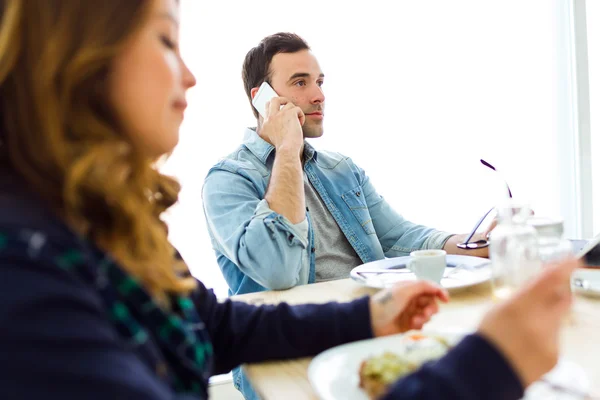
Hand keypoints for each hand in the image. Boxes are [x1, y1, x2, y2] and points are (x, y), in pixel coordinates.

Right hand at [259, 97, 304, 155]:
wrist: (287, 150)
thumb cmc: (282, 147)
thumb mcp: (271, 138)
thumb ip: (271, 129)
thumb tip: (278, 122)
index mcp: (265, 123)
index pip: (267, 107)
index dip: (273, 105)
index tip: (280, 109)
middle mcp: (271, 117)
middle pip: (274, 99)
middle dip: (283, 100)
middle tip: (289, 106)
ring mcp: (279, 114)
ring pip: (289, 104)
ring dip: (295, 112)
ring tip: (297, 122)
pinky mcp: (290, 114)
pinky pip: (297, 109)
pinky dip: (301, 116)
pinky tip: (300, 124)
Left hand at [369, 281, 448, 336]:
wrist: (372, 322)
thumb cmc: (386, 303)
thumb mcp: (404, 290)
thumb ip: (422, 286)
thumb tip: (438, 286)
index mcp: (410, 288)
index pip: (429, 288)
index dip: (439, 292)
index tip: (446, 299)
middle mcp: (411, 299)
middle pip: (431, 302)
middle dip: (431, 308)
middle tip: (425, 312)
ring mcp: (410, 312)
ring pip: (428, 314)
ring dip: (424, 317)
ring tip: (415, 320)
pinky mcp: (409, 325)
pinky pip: (422, 324)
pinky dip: (419, 325)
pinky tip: (411, 325)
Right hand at [477, 258, 580, 386]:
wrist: (487, 371)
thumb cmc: (487, 337)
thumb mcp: (498, 308)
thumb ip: (521, 297)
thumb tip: (537, 286)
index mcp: (520, 305)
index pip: (549, 280)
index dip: (564, 267)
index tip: (573, 258)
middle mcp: (539, 322)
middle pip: (563, 299)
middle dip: (560, 294)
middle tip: (550, 293)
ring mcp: (550, 340)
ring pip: (559, 320)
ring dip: (548, 319)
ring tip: (527, 328)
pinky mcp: (555, 355)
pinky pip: (556, 339)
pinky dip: (546, 337)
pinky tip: (529, 342)